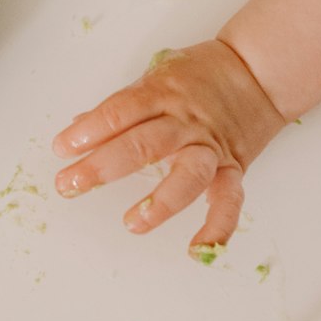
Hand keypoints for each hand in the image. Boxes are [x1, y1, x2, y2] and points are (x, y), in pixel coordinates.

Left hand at [52, 38, 286, 253]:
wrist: (258, 72)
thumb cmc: (200, 74)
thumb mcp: (156, 77)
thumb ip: (120, 106)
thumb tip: (79, 126)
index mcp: (161, 94)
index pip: (118, 112)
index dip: (87, 131)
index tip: (62, 149)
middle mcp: (184, 121)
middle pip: (142, 144)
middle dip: (102, 167)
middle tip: (69, 185)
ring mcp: (209, 146)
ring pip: (187, 174)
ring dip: (160, 201)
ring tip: (132, 223)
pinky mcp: (233, 167)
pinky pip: (228, 199)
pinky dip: (218, 226)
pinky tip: (199, 249)